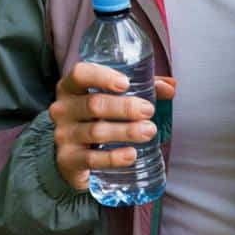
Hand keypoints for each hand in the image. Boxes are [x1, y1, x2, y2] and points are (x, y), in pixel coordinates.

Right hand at [48, 63, 175, 191]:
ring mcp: (63, 135)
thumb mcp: (112, 99)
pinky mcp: (68, 160)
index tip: (126, 83)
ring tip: (148, 131)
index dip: (102, 77)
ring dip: (125, 131)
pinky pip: (92, 159)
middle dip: (125, 107)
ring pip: (96, 132)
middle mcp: (62, 109)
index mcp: (71, 87)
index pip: (80, 74)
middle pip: (94, 104)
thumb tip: (171, 87)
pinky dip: (114, 157)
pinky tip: (131, 154)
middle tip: (148, 111)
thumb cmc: (96, 118)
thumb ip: (142, 88)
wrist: (72, 156)